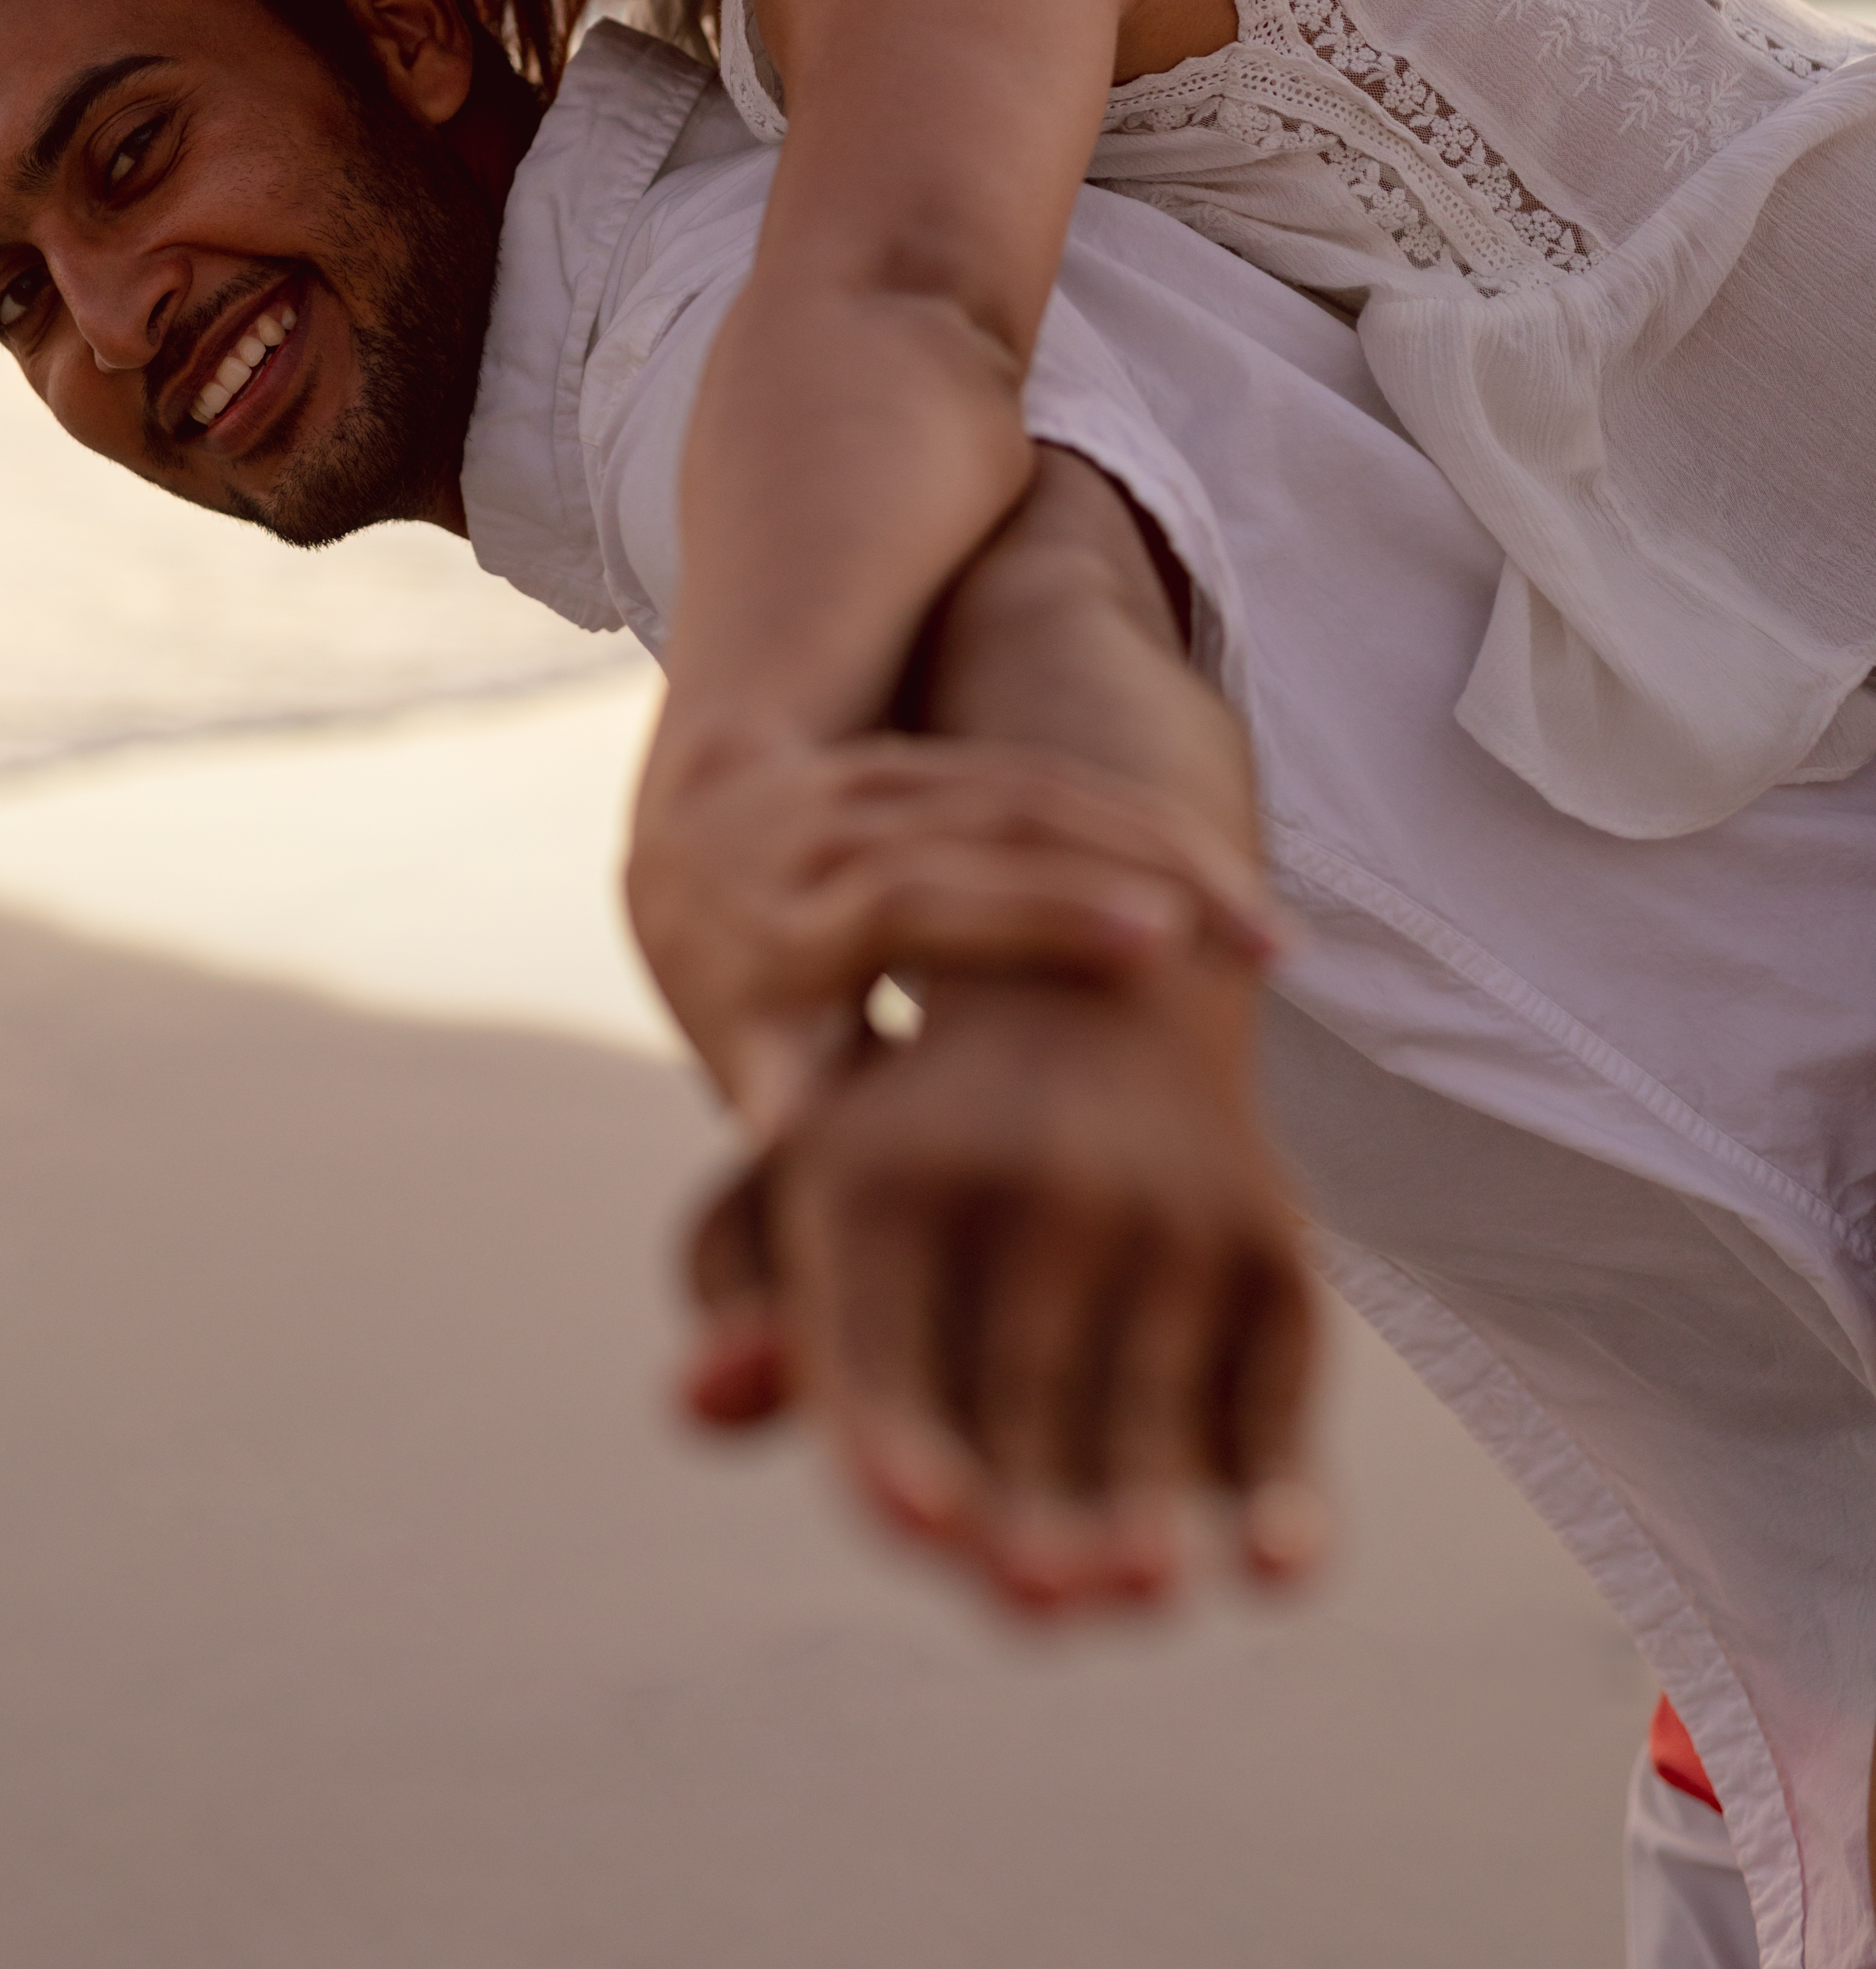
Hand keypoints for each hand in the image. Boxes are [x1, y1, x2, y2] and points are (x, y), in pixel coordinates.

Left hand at [629, 730, 1284, 1139]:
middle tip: (1219, 947)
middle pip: (982, 834)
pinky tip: (1245, 905)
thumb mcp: (752, 1063)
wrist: (700, 848)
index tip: (1136, 955)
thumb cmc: (751, 1007)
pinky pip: (1058, 781)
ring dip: (1160, 856)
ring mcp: (892, 784)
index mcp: (787, 920)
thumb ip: (790, 1119)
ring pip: (1033, 794)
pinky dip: (1157, 834)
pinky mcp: (944, 760)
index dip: (1023, 914)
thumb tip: (804, 1207)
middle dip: (1105, 883)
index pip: (904, 896)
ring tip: (1268, 943)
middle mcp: (836, 834)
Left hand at [680, 977, 1323, 1613]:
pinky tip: (1280, 1570)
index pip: (878, 1333)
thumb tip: (696, 1403)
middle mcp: (1030, 1185)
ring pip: (1145, 1399)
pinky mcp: (1269, 1253)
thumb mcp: (800, 1181)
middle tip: (1029, 1598)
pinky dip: (1284, 1490)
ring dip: (1143, 1504)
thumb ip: (735, 1299)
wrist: (1089, 992)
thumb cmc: (907, 1139)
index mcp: (880, 1182)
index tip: (915, 1520)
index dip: (895, 1429)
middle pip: (1017, 1383)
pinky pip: (1279, 1396)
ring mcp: (1161, 1216)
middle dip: (1026, 1498)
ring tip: (1139, 1594)